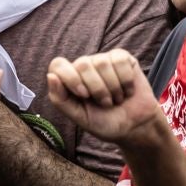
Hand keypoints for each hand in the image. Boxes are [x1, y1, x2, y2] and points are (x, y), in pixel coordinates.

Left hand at [44, 50, 172, 150]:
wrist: (135, 126)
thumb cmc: (105, 122)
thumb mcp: (80, 117)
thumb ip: (61, 100)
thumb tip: (50, 76)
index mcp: (70, 81)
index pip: (58, 65)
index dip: (70, 78)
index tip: (84, 95)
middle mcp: (85, 67)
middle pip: (82, 63)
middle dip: (96, 88)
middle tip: (105, 103)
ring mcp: (104, 60)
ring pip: (102, 62)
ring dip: (112, 87)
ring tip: (116, 98)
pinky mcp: (123, 58)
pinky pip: (120, 60)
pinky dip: (125, 80)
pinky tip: (127, 90)